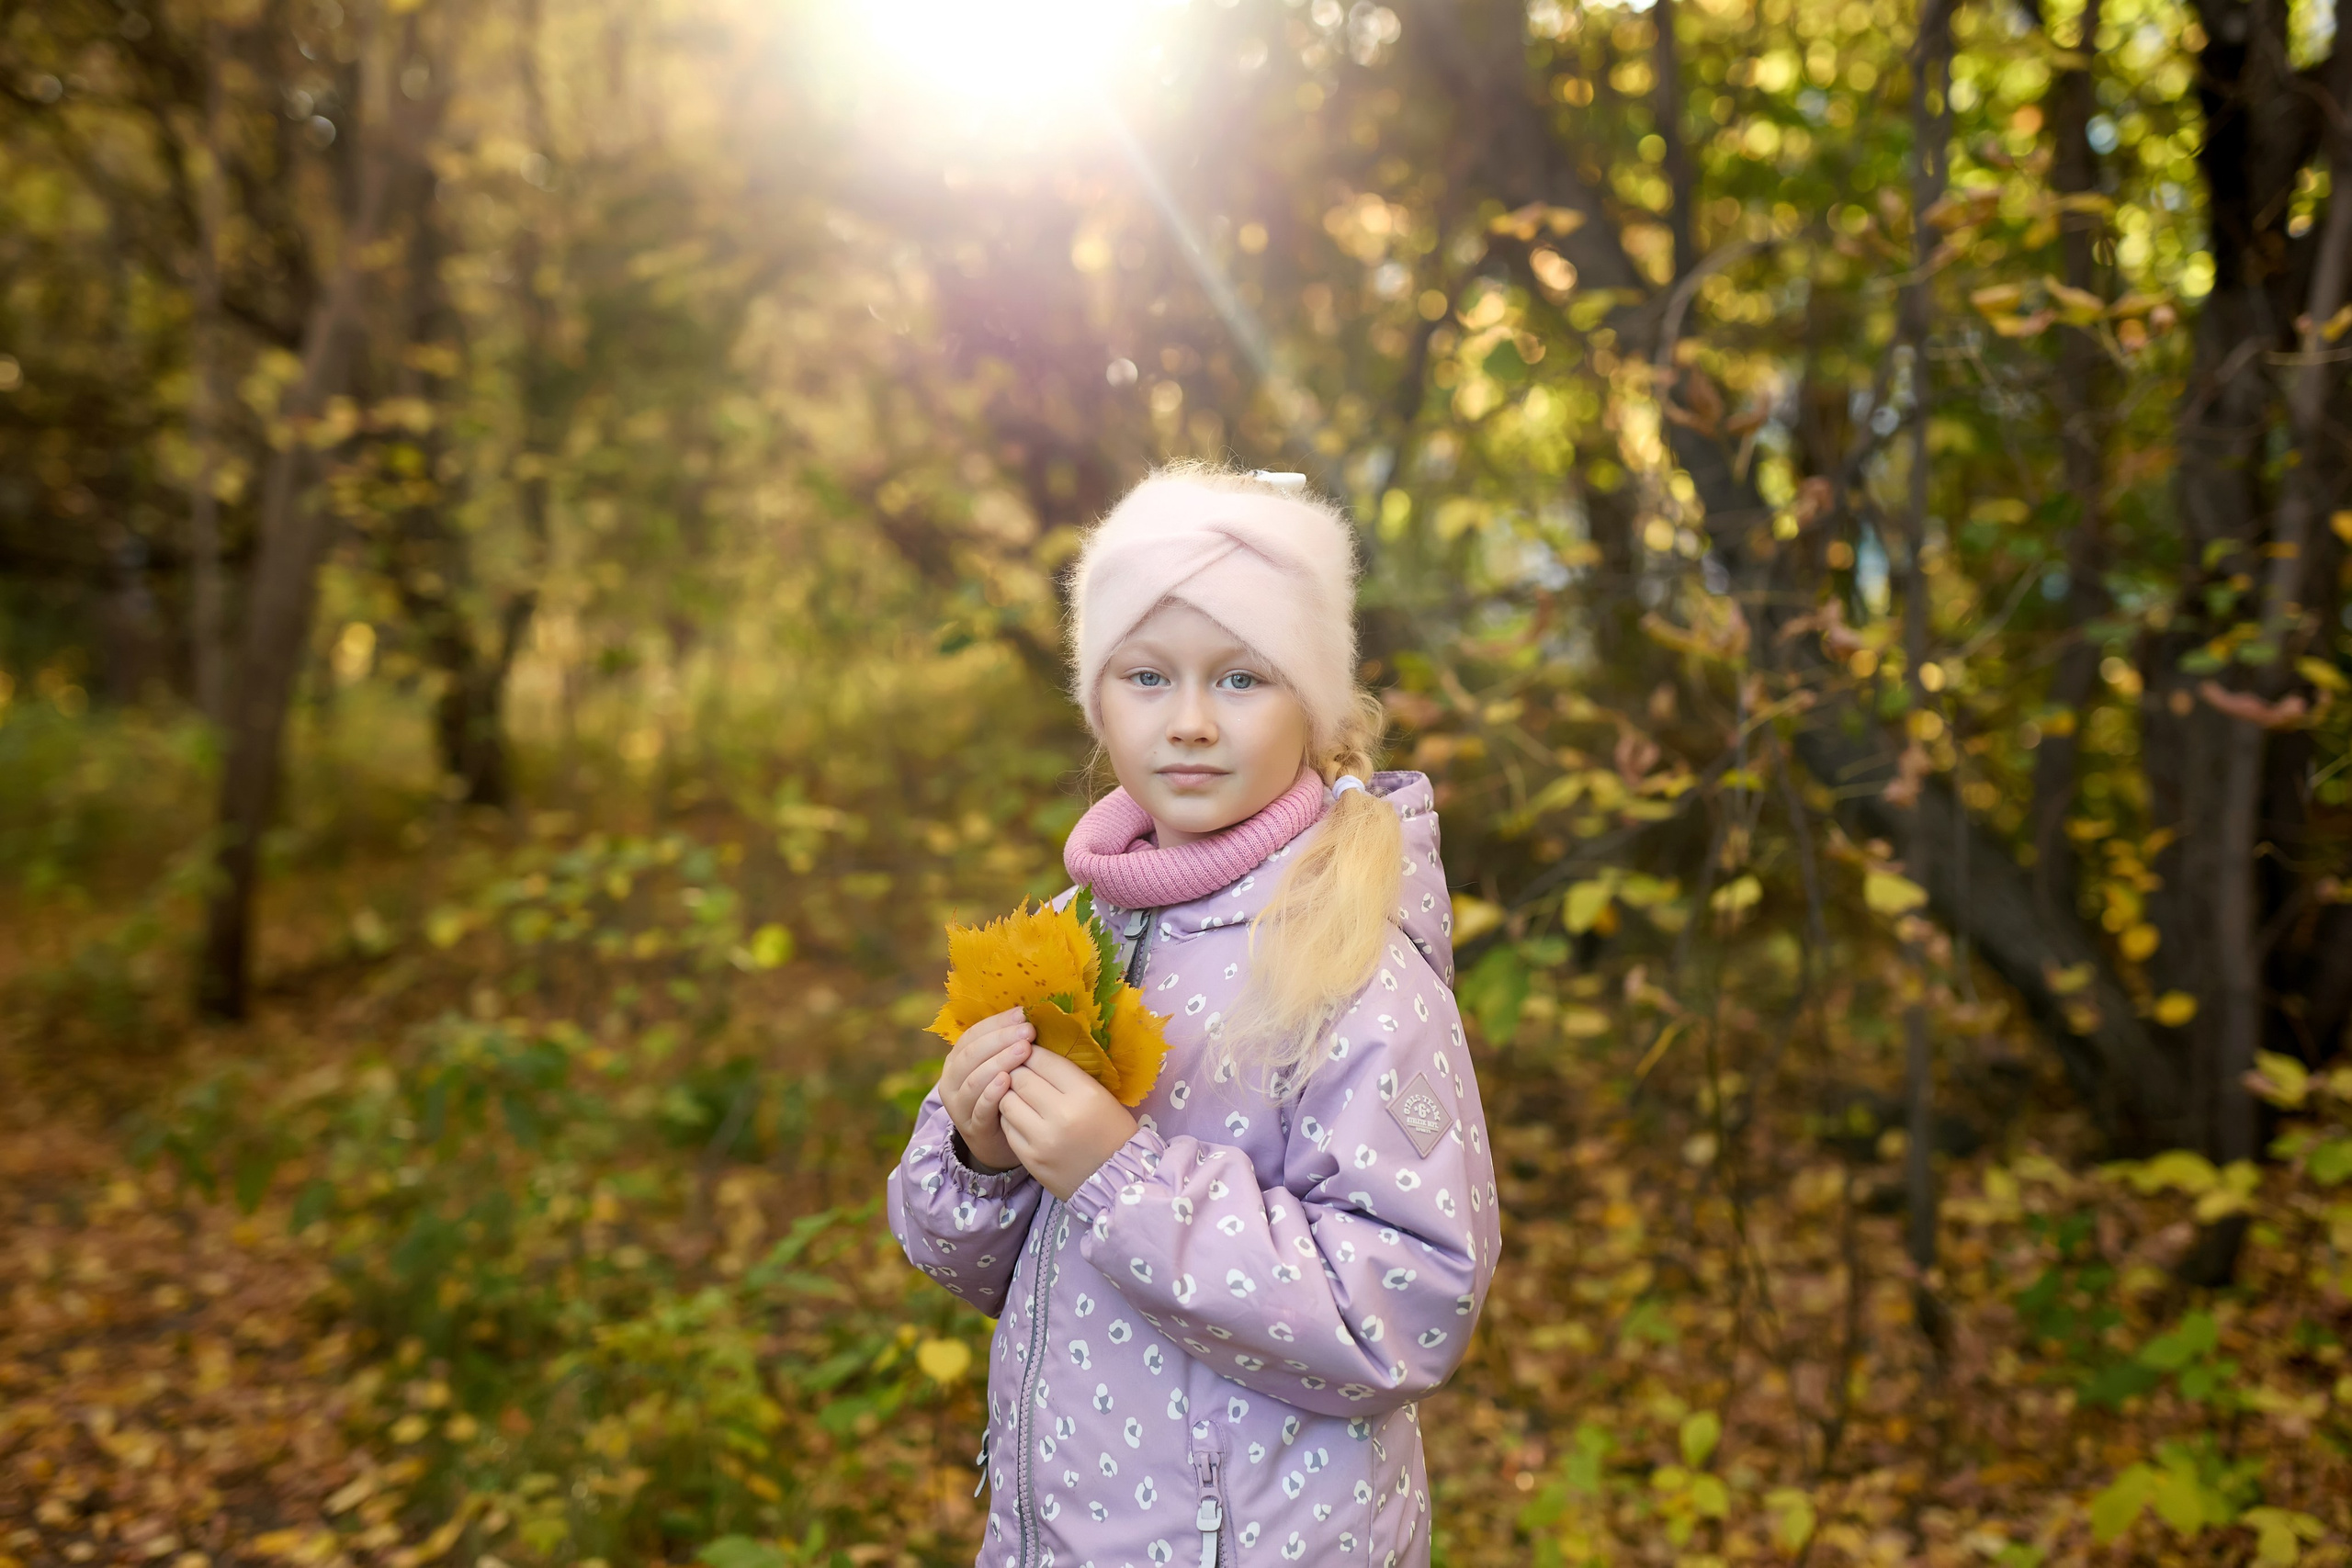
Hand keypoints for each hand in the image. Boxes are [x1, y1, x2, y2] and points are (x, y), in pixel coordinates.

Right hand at [939, 1007, 1033, 1173]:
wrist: (999, 1141)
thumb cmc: (1005, 1095)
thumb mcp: (1001, 1067)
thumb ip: (1007, 1045)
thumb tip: (1028, 1015)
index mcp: (957, 1060)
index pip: (972, 1035)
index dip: (996, 1023)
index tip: (1022, 1014)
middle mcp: (952, 1081)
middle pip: (972, 1054)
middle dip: (1001, 1040)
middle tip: (1027, 1031)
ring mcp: (959, 1105)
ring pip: (974, 1080)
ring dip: (999, 1062)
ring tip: (1023, 1051)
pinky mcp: (972, 1127)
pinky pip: (980, 1107)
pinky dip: (992, 1093)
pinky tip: (1008, 1081)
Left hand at [999, 1048, 1138, 1201]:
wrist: (1116, 1180)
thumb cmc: (1112, 1132)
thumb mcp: (1100, 1095)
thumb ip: (1068, 1076)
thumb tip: (1034, 1055)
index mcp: (1086, 1094)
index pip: (1044, 1060)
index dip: (1031, 1052)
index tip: (1028, 1051)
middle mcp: (1063, 1114)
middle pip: (1021, 1078)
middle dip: (1016, 1070)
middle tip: (1019, 1071)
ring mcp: (1043, 1139)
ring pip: (1006, 1101)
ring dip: (1009, 1093)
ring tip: (1018, 1094)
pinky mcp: (1030, 1158)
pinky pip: (1007, 1126)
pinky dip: (1009, 1117)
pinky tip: (1020, 1116)